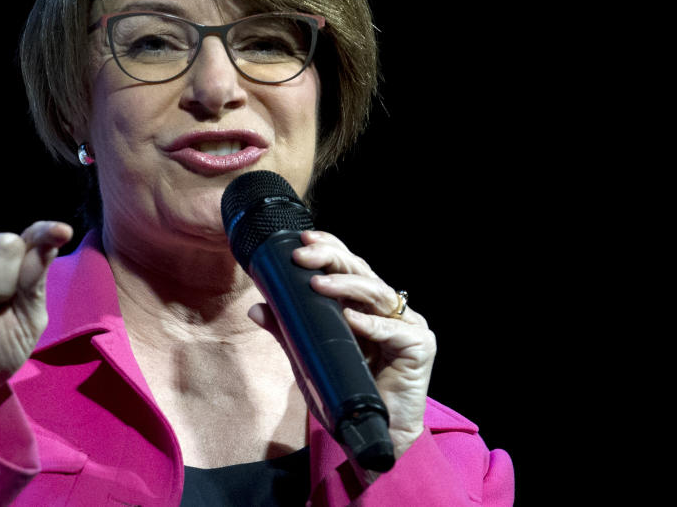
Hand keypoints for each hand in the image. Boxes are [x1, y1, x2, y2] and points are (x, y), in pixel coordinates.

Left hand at [248, 229, 434, 459]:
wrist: (372, 436)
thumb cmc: (344, 392)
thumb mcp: (309, 357)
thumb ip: (287, 331)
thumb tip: (256, 308)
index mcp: (364, 305)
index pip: (348, 266)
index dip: (330, 248)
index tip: (302, 240)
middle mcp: (387, 310)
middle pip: (362, 272)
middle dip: (331, 259)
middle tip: (303, 256)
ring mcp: (406, 326)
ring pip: (378, 293)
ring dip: (346, 286)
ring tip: (317, 285)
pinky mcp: (420, 347)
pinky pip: (396, 331)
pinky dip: (373, 325)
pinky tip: (352, 319)